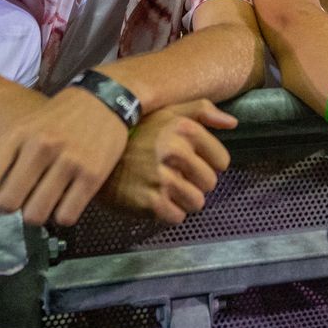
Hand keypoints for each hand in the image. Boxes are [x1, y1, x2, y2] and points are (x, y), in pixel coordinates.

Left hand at [0, 87, 129, 226]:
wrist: (105, 98)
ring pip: (35, 216)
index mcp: (18, 134)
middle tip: (21, 202)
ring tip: (43, 203)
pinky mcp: (93, 175)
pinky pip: (66, 217)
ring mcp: (69, 161)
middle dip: (10, 210)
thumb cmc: (58, 118)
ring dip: (36, 216)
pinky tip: (64, 203)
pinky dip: (62, 217)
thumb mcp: (22, 130)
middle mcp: (41, 146)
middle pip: (7, 203)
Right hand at [99, 99, 236, 223]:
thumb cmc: (136, 132)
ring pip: (196, 203)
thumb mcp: (167, 110)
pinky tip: (155, 198)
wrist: (94, 153)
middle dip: (195, 183)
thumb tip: (233, 123)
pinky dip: (168, 212)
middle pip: (209, 184)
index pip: (222, 160)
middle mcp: (175, 151)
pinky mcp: (150, 201)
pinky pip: (177, 217)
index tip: (192, 163)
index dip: (209, 164)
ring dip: (183, 200)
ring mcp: (162, 178)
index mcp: (184, 128)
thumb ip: (202, 110)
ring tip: (166, 188)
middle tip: (176, 176)